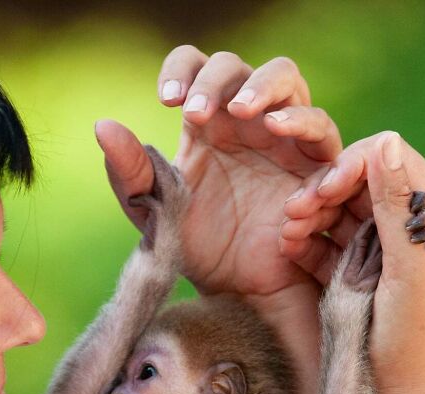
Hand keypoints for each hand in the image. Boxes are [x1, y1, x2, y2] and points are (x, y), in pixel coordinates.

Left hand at [95, 48, 341, 298]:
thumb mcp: (158, 216)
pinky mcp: (316, 166)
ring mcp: (284, 139)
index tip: (168, 100)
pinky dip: (302, 120)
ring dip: (263, 85)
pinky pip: (321, 128)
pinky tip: (275, 129)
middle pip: (237, 68)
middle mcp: (245, 124)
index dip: (183, 70)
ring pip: (286, 80)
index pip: (195, 69)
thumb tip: (102, 126)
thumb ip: (132, 175)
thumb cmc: (201, 252)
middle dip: (216, 81)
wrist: (241, 295)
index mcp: (206, 126)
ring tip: (241, 109)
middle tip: (197, 115)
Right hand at [279, 131, 424, 393]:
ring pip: (338, 210)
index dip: (357, 163)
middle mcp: (406, 228)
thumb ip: (398, 208)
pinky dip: (304, 240)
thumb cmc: (410, 340)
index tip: (326, 187)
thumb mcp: (409, 270)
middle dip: (325, 187)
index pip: (395, 160)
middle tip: (294, 210)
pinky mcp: (351, 275)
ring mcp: (377, 252)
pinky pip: (324, 242)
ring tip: (286, 230)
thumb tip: (387, 141)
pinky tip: (287, 248)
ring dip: (310, 212)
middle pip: (361, 181)